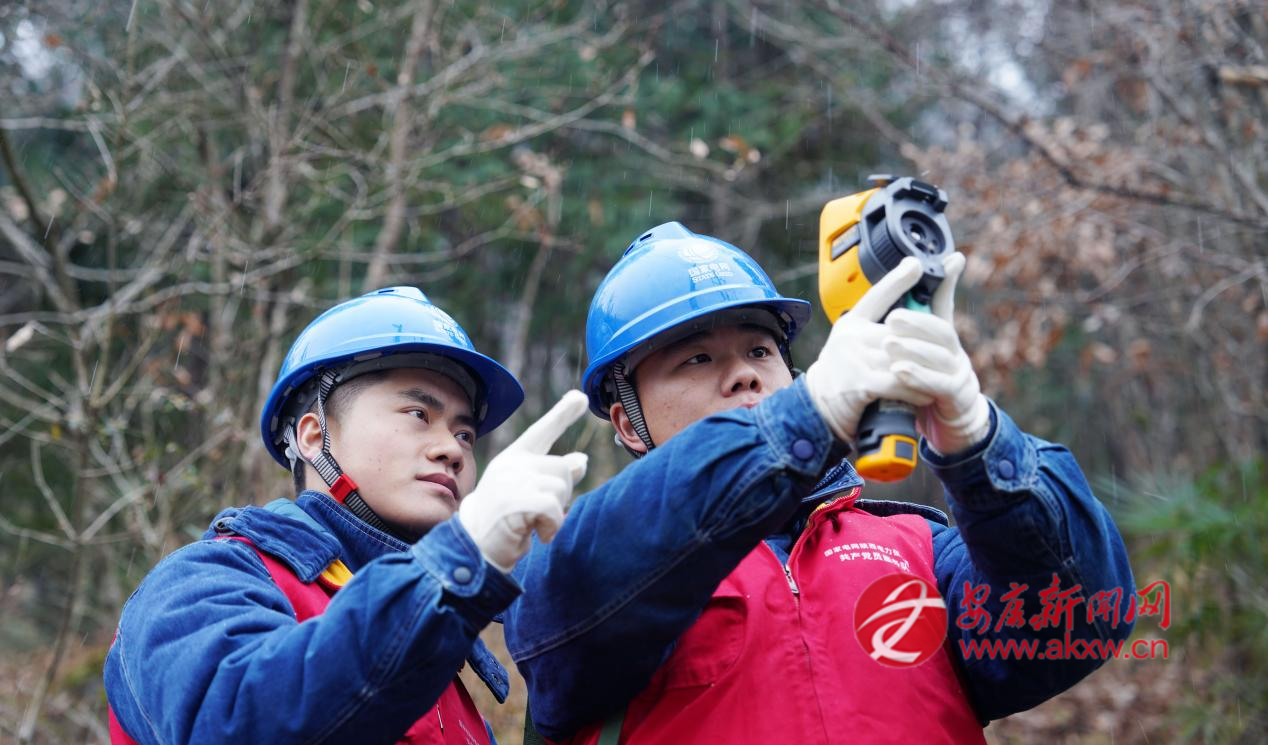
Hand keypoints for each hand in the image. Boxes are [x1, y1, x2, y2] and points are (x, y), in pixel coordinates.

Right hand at [457, 390, 588, 571]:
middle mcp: (512, 464)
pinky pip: (554, 508)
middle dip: (561, 495)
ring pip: (561, 487)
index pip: (541, 432)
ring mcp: (512, 480)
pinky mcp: (516, 500)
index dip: (562, 414)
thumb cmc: (504, 521)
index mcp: (514, 458)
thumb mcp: (528, 493)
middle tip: (538, 514)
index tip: (580, 396)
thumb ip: (552, 475)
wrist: (474, 546)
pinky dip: (552, 526)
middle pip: (563, 468)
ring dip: (556, 513)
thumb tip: (582, 459)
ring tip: (533, 524)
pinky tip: (538, 536)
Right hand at [805, 257, 933, 441]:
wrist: (816, 407)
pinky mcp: (860, 385)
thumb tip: (901, 320)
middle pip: (899, 331)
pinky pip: (897, 383)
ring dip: (925, 370)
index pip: (876, 296)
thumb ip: (872, 331)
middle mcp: (851, 337)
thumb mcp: (851, 344)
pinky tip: (926, 394)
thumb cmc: (840, 375)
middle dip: (924, 340)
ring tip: (941, 376)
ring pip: (902, 358)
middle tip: (948, 347)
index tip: (916, 263)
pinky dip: (915, 389)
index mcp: (851, 324)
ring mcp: (855, 360)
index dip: (897, 279)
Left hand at [885, 252, 990, 454]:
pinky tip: (899, 372)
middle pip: (942, 332)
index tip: (928, 268)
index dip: (941, 286)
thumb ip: (913, 327)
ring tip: (889, 344)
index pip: (942, 309)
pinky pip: (941, 386)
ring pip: (941, 358)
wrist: (952, 427)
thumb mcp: (921, 354)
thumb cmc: (931, 385)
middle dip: (916, 322)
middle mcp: (956, 354)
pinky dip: (920, 378)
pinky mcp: (957, 399)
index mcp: (945, 341)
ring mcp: (960, 376)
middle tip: (891, 317)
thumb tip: (919, 286)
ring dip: (913, 349)